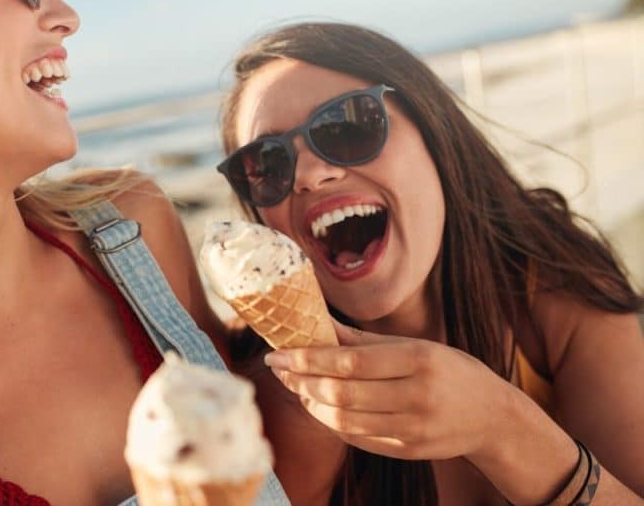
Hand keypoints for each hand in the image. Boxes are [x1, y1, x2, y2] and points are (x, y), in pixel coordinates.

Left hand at [264, 318, 518, 461]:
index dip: (308, 359)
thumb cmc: (448, 371)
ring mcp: (413, 427)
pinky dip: (331, 423)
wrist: (493, 417)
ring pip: (344, 421)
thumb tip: (316, 321)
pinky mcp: (408, 450)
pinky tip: (319, 407)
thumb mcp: (414, 346)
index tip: (278, 354)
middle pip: (342, 393)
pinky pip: (357, 439)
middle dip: (302, 381)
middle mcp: (417, 395)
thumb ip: (363, 338)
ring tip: (296, 388)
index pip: (350, 361)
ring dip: (311, 405)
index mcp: (418, 359)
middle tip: (279, 370)